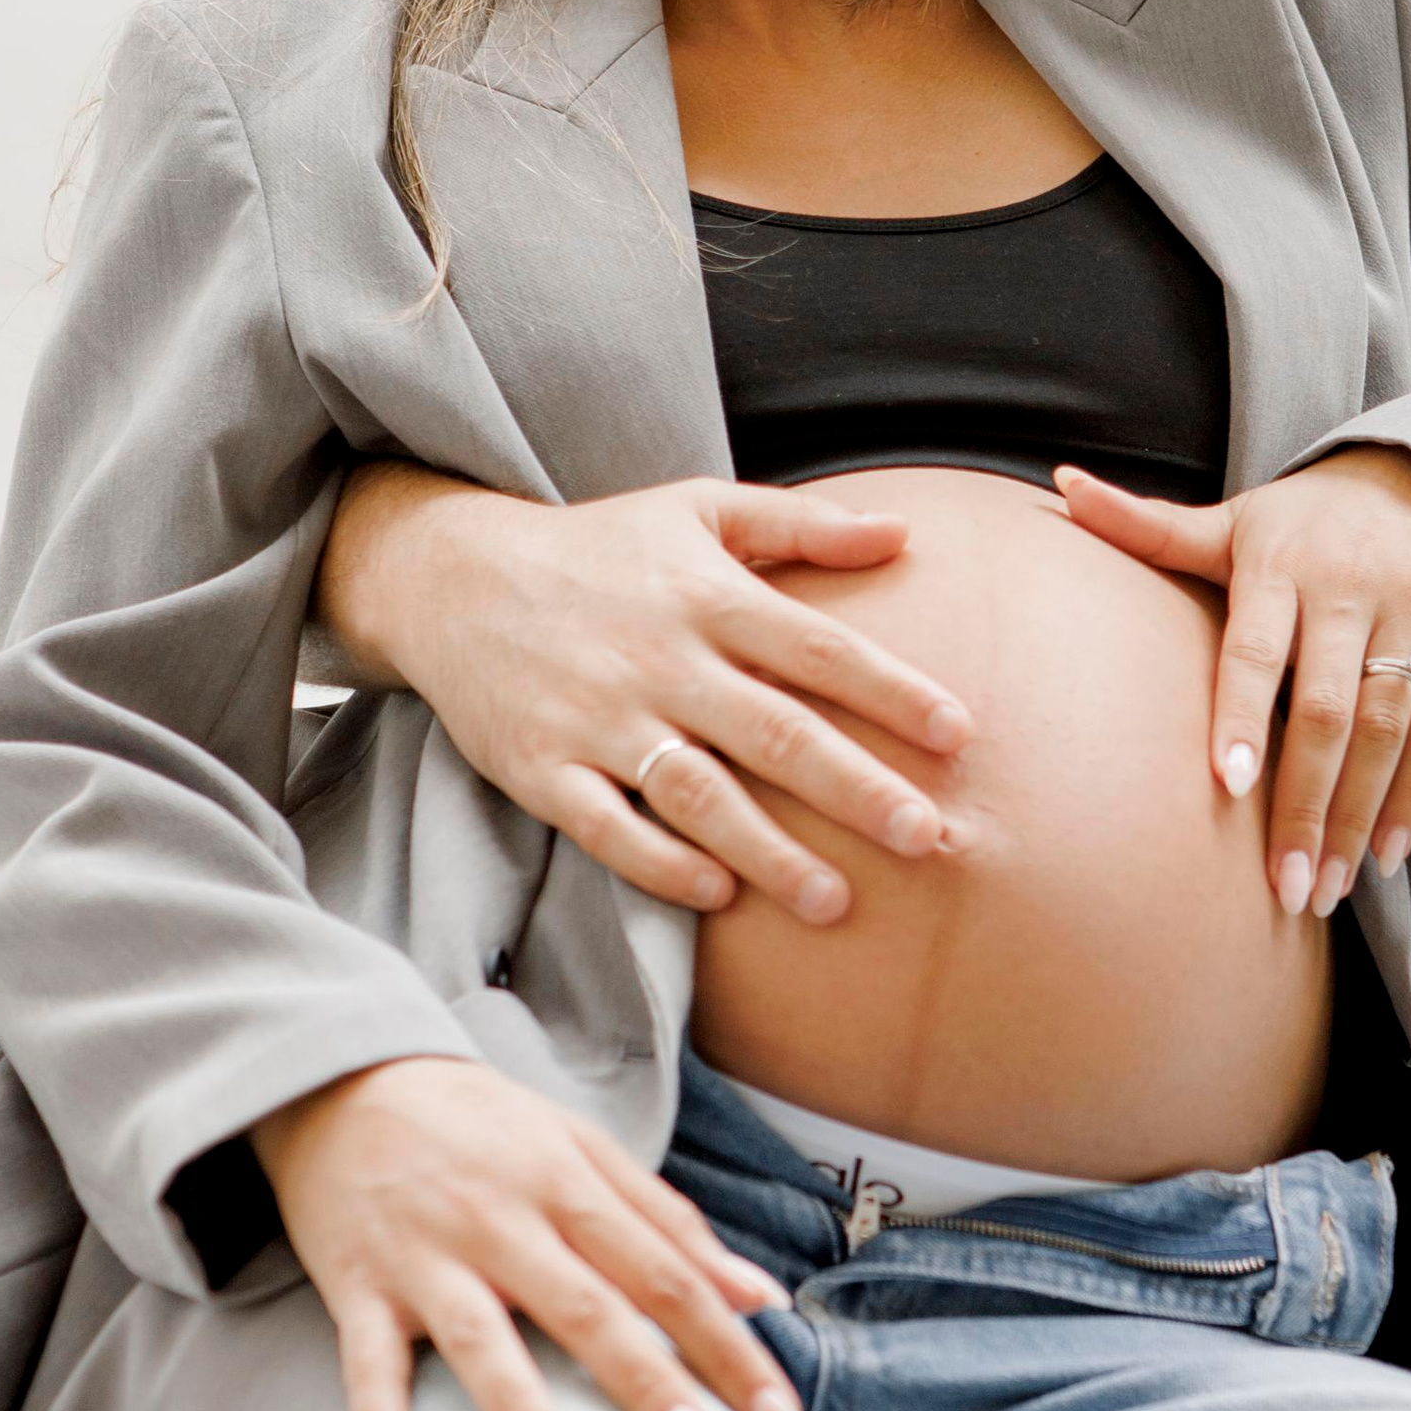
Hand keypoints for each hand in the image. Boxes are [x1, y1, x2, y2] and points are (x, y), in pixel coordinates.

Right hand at [254, 1055, 808, 1410]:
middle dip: (648, 1380)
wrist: (345, 1077)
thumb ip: (670, 1223)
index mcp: (569, 1185)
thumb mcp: (583, 1150)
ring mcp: (426, 1255)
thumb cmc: (484, 1128)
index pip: (667, 1275)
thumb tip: (761, 1296)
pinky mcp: (356, 1286)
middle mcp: (503, 1219)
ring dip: (514, 1400)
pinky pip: (366, 1365)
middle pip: (588, 1306)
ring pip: (477, 1333)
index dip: (728, 1348)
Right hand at [318, 465, 972, 924]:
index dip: (891, 691)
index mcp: (708, 596)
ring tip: (838, 902)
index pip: (818, 648)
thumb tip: (905, 531)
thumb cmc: (599, 548)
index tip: (959, 735)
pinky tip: (718, 894)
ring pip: (697, 794)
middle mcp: (660, 659)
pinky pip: (607, 827)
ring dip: (769, 850)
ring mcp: (599, 718)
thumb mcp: (697, 508)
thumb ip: (801, 525)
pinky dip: (660, 863)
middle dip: (855, 789)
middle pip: (774, 731)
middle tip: (930, 841)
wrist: (451, 576)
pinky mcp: (542, 768)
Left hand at [1055, 447, 1410, 915]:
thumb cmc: (1302, 521)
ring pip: (1387, 729)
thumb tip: (1061, 487)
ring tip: (1329, 890)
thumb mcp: (1232, 520)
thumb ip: (1150, 526)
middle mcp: (1350, 588)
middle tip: (1285, 887)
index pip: (1256, 650)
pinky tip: (1387, 857)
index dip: (1243, 716)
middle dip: (1305, 804)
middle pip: (1327, 710)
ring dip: (1359, 816)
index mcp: (1281, 564)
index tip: (1226, 785)